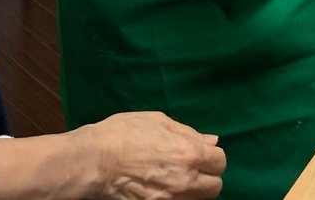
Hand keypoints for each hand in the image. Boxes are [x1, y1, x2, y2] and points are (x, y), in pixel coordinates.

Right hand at [83, 111, 225, 198]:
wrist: (94, 160)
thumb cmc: (123, 133)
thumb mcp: (157, 121)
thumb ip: (188, 132)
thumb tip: (211, 141)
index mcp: (189, 152)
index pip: (220, 161)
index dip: (211, 156)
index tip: (200, 154)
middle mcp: (186, 179)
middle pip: (215, 187)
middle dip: (207, 177)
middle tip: (191, 169)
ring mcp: (172, 198)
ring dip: (193, 190)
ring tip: (176, 179)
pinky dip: (177, 198)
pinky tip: (164, 189)